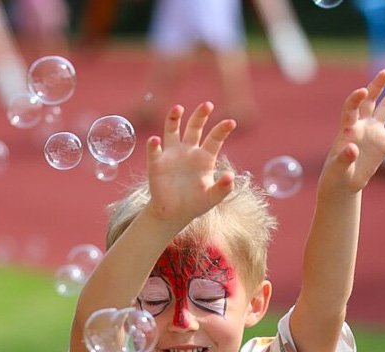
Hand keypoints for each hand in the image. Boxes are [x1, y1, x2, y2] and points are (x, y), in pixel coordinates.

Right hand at [144, 102, 236, 225]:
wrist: (173, 214)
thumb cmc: (195, 203)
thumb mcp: (212, 198)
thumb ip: (222, 188)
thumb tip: (230, 177)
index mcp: (205, 157)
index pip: (214, 139)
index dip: (222, 129)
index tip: (231, 122)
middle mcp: (188, 151)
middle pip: (194, 127)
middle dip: (200, 115)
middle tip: (207, 105)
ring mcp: (172, 154)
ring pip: (172, 130)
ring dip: (173, 119)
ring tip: (178, 108)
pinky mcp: (157, 163)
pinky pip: (155, 150)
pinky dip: (153, 145)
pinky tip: (154, 141)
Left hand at [319, 69, 384, 194]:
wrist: (345, 181)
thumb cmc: (337, 173)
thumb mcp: (338, 167)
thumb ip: (344, 157)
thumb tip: (352, 149)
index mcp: (347, 128)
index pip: (351, 108)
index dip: (356, 98)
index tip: (363, 91)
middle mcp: (362, 125)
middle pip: (370, 101)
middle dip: (377, 86)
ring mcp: (374, 131)